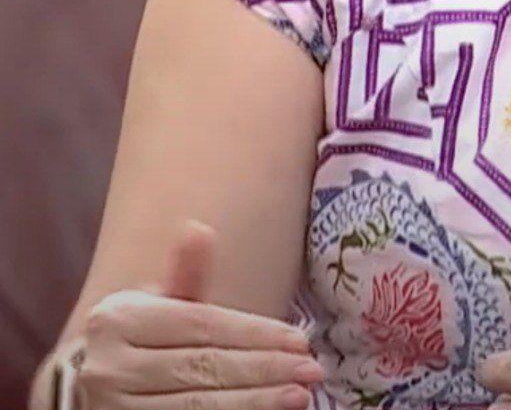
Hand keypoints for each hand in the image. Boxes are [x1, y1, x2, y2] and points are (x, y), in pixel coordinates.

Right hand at [75, 219, 324, 409]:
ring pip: (199, 405)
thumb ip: (186, 274)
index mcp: (120, 321)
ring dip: (256, 400)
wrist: (89, 390)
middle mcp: (109, 367)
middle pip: (204, 367)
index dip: (255, 333)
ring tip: (301, 395)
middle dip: (265, 368)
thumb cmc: (140, 339)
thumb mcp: (159, 303)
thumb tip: (199, 228)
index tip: (301, 340)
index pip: (203, 326)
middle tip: (311, 369)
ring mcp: (114, 408)